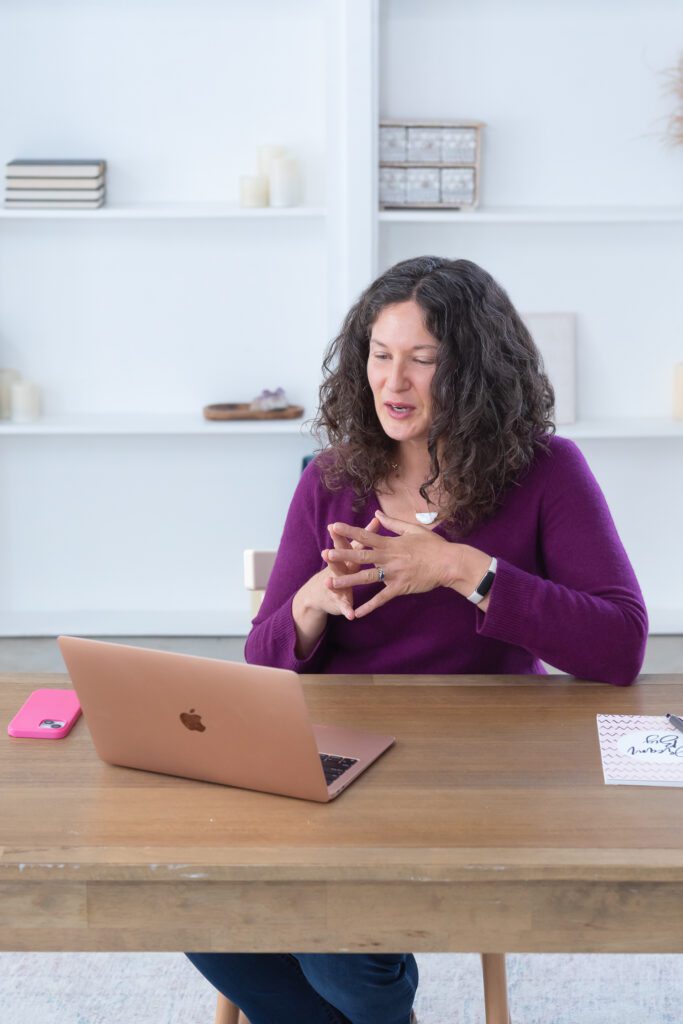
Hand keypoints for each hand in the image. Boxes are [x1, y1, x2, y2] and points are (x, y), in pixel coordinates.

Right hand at [294, 516, 380, 621]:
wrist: (317, 595)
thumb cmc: (340, 569)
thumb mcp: (349, 554)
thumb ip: (363, 539)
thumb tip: (378, 518)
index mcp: (348, 558)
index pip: (354, 542)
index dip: (359, 533)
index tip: (372, 522)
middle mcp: (340, 569)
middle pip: (338, 559)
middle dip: (334, 555)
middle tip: (327, 551)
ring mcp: (337, 585)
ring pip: (336, 582)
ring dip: (334, 582)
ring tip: (330, 583)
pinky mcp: (338, 601)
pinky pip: (343, 605)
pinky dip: (347, 610)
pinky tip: (351, 615)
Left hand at [322, 510, 464, 617]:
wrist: (449, 563)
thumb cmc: (433, 545)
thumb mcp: (413, 529)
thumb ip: (392, 523)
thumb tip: (377, 513)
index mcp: (391, 543)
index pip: (366, 535)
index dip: (349, 531)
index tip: (333, 527)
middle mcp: (389, 558)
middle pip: (361, 557)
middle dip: (342, 556)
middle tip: (325, 554)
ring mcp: (393, 574)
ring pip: (366, 578)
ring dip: (348, 581)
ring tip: (330, 583)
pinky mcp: (400, 588)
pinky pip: (381, 599)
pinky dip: (368, 607)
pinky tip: (356, 613)